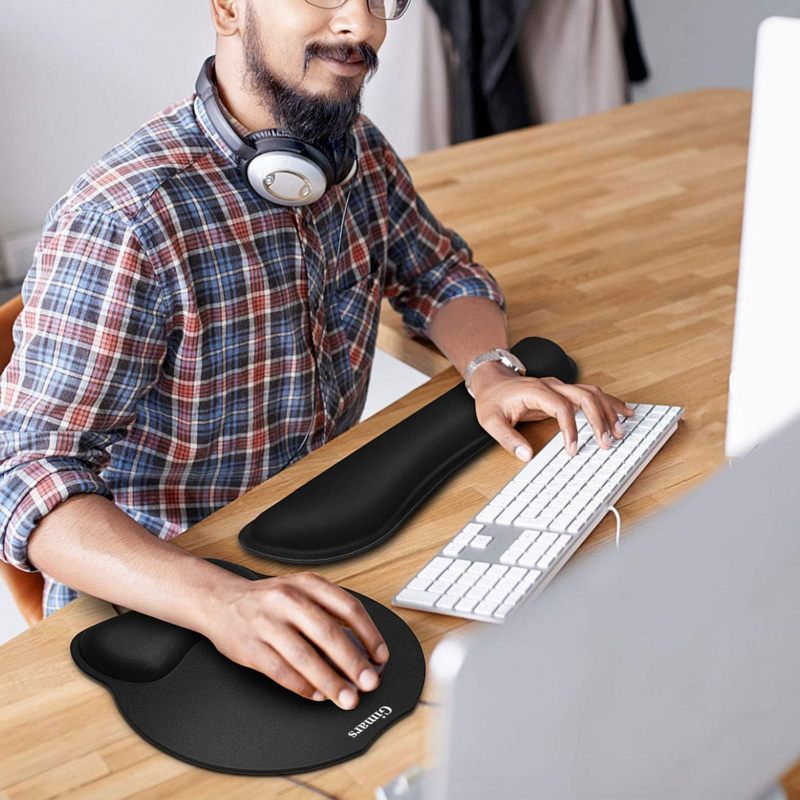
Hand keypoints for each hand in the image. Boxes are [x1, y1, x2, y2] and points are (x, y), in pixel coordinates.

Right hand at [204, 572, 388, 709]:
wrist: (220, 600)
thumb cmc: (268, 600)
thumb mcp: (300, 592)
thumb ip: (328, 614)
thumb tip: (360, 649)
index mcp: (308, 584)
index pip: (348, 607)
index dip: (369, 634)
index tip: (380, 656)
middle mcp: (289, 599)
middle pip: (328, 634)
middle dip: (353, 663)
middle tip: (368, 683)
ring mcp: (268, 623)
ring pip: (305, 656)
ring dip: (330, 682)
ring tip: (346, 697)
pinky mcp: (250, 647)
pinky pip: (281, 671)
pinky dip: (302, 686)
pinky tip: (316, 694)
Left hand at [470, 362, 633, 460]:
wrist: (492, 380)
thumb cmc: (492, 399)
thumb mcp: (491, 421)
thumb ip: (507, 439)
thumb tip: (526, 456)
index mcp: (536, 391)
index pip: (561, 407)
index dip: (571, 429)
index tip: (573, 449)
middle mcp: (552, 386)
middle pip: (584, 396)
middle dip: (598, 419)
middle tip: (606, 442)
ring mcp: (560, 386)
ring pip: (592, 392)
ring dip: (608, 410)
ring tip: (620, 431)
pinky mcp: (564, 391)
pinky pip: (591, 394)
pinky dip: (608, 403)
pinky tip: (623, 412)